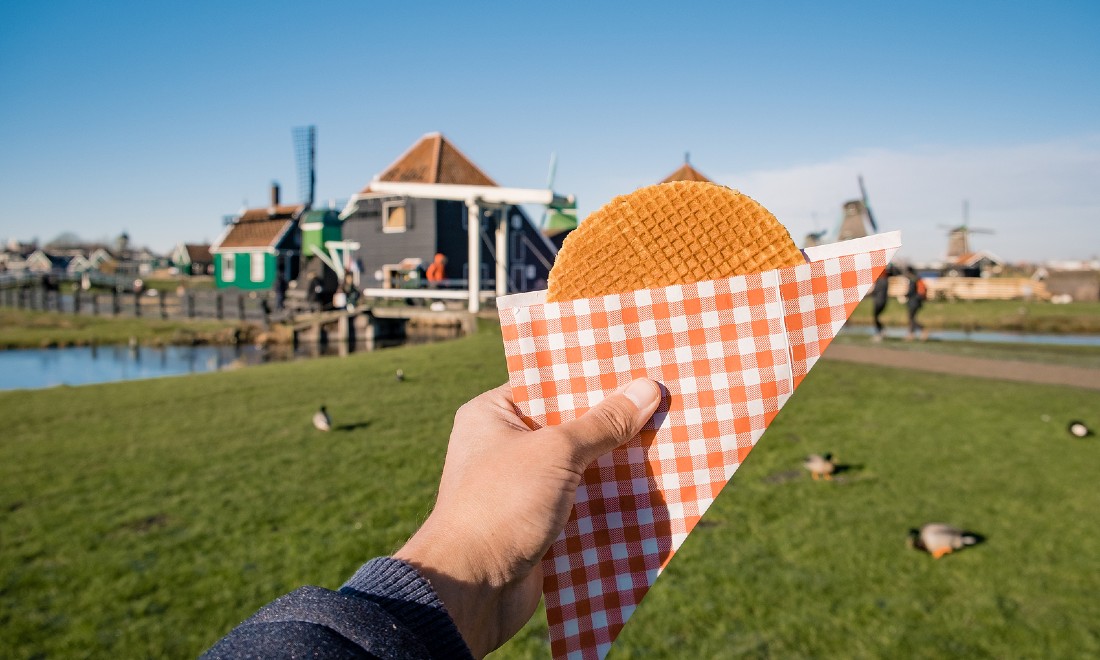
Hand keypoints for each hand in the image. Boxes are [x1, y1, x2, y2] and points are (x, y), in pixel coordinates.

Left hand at [394, 378, 660, 657]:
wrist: (472, 589)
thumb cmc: (503, 504)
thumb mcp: (557, 452)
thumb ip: (603, 423)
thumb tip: (648, 389)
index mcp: (492, 415)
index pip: (548, 383)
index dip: (592, 375)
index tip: (638, 365)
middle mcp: (504, 446)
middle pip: (570, 425)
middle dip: (614, 420)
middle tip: (665, 400)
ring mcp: (522, 488)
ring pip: (582, 467)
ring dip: (618, 463)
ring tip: (671, 440)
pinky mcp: (539, 524)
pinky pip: (583, 503)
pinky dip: (612, 500)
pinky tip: (654, 489)